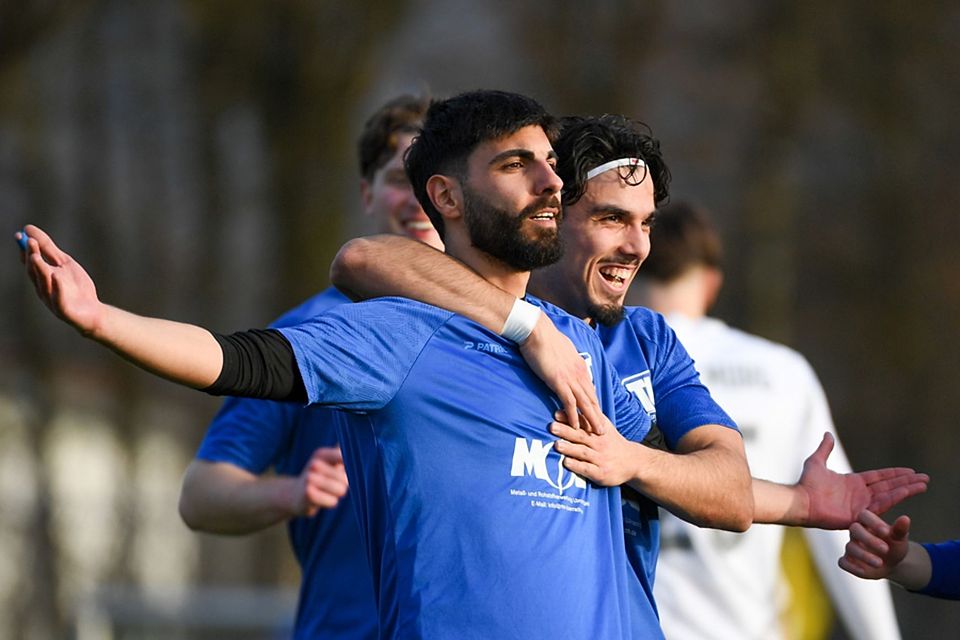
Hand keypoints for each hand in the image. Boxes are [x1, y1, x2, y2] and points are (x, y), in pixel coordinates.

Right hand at [17, 224, 103, 335]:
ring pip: (44, 284)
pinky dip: (58, 288)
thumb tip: (28, 228)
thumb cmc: (76, 286)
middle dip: (31, 257)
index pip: (30, 262)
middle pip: (35, 272)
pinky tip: (57, 277)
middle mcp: (43, 288)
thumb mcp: (64, 263)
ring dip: (40, 270)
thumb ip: (48, 248)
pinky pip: (59, 300)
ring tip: (36, 256)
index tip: (20, 234)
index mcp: (42, 277)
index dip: (25, 250)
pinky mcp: (64, 310)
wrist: (93, 311)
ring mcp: (52, 300)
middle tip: (30, 242)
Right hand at [290, 447, 348, 516]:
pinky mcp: (308, 494)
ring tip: (325, 492)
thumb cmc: (319, 477)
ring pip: (341, 490)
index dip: (351, 468)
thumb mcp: (328, 462)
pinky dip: (330, 502)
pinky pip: (332, 501)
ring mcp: (309, 478)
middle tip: (331, 485)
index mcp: (321, 454)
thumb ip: (340, 453)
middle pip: (346, 478)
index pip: (345, 457)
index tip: (347, 472)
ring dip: (336, 494)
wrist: (295, 495)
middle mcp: (314, 464)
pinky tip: (320, 499)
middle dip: (343, 485)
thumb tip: (353, 442)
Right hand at [520, 313, 604, 433]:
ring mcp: (570, 378)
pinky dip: (574, 416)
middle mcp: (579, 374)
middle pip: (592, 399)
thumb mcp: (563, 348)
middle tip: (603, 430)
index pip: (590, 389)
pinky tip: (576, 426)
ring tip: (596, 433)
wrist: (538, 331)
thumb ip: (567, 358)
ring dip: (591, 419)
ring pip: (585, 403)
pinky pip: (570, 402)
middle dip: (598, 415)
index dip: (595, 404)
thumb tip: (566, 361)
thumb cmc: (546, 337)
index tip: (598, 415)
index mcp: (580, 366)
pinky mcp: (559, 382)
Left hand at [550, 412, 642, 485]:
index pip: (583, 423)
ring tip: (557, 445)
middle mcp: (600, 444)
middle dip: (566, 431)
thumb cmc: (613, 443)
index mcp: (600, 431)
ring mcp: (600, 459)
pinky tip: (566, 462)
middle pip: (581, 436)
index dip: (570, 418)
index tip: (556, 414)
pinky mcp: (601, 473)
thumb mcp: (605, 427)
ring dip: (570, 448)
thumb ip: (589, 418)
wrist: (633, 462)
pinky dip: (576, 466)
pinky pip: (587, 469)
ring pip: (583, 452)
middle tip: (552, 427)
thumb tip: (572, 404)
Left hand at [799, 432, 928, 528]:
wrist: (801, 500)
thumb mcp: (816, 462)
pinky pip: (880, 505)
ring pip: (889, 495)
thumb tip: (828, 434)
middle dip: (907, 482)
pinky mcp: (860, 514)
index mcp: (853, 482)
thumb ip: (825, 449)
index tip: (910, 471)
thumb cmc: (806, 484)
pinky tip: (906, 492)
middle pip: (889, 486)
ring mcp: (861, 504)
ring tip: (922, 485)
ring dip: (906, 489)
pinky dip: (894, 498)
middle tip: (925, 478)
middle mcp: (860, 494)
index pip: (879, 477)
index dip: (895, 474)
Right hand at [839, 510, 911, 579]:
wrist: (891, 563)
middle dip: (869, 539)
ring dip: (864, 556)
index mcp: (867, 522)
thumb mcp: (899, 538)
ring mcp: (851, 546)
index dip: (873, 522)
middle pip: (854, 529)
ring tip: (879, 563)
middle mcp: (856, 532)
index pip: (864, 515)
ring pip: (850, 547)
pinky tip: (864, 571)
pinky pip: (843, 562)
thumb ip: (900, 529)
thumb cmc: (894, 546)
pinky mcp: (848, 560)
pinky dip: (852, 567)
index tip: (887, 532)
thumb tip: (905, 519)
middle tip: (885, 549)